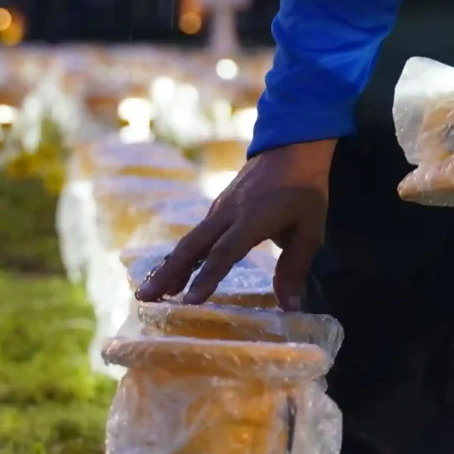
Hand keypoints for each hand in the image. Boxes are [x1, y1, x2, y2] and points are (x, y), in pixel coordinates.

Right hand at [135, 139, 331, 309]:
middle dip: (168, 273)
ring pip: (188, 241)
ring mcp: (218, 209)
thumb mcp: (310, 229)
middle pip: (192, 246)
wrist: (290, 146)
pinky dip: (180, 256)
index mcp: (251, 218)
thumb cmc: (304, 189)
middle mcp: (227, 213)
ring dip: (168, 267)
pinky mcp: (217, 208)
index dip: (207, 277)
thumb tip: (290, 307)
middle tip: (144, 298)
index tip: (190, 301)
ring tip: (148, 292)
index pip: (224, 252)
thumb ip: (295, 267)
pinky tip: (172, 272)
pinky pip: (195, 235)